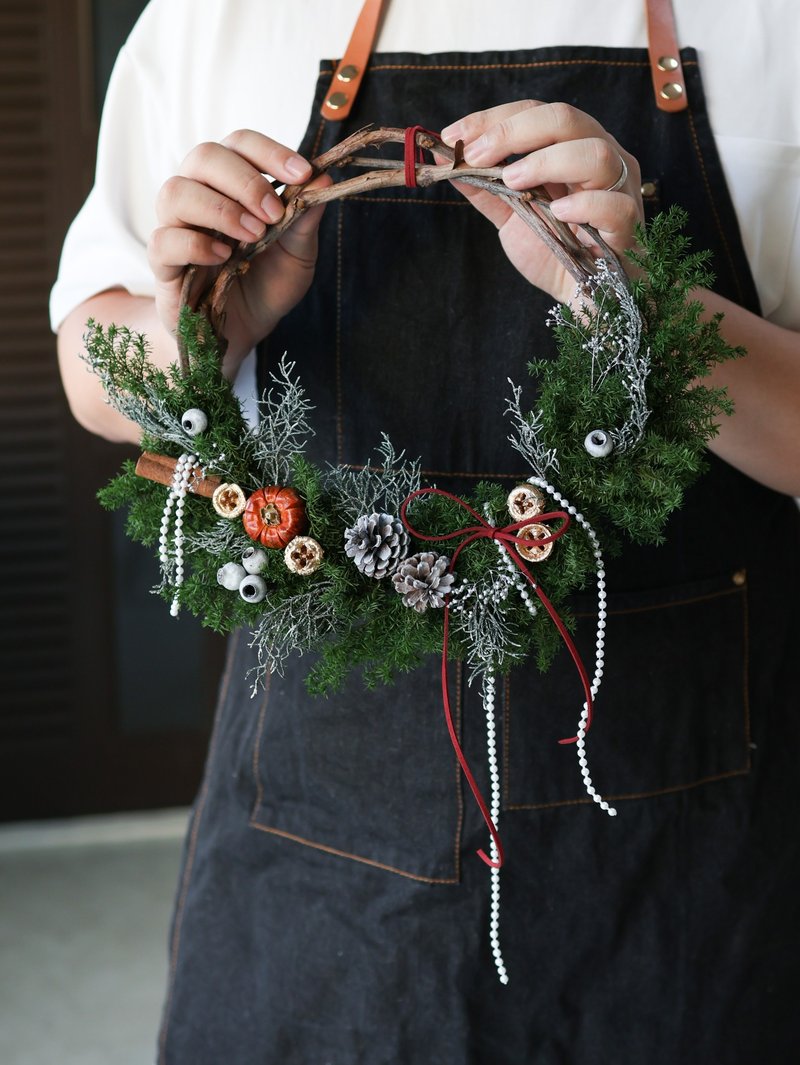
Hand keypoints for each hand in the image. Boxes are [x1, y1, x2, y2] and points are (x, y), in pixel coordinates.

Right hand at [148, 129, 328, 367]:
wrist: (245, 331)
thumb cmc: (267, 284)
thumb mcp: (298, 255)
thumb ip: (305, 219)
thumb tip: (323, 177)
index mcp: (230, 183)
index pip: (240, 144)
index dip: (269, 152)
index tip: (302, 174)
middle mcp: (198, 194)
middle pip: (204, 157)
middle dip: (245, 181)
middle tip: (273, 213)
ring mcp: (175, 226)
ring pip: (175, 191)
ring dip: (220, 209)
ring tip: (252, 236)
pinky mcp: (163, 263)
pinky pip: (163, 240)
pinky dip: (195, 244)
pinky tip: (224, 257)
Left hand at [441, 101, 642, 304]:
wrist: (588, 298)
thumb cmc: (558, 252)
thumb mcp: (514, 217)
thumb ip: (485, 189)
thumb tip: (444, 161)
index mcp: (573, 149)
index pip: (537, 114)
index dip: (494, 120)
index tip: (453, 136)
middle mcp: (601, 159)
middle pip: (566, 119)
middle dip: (514, 132)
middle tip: (477, 156)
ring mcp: (621, 190)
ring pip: (596, 154)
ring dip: (548, 161)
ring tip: (513, 181)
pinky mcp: (628, 228)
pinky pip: (615, 206)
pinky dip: (584, 205)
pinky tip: (557, 212)